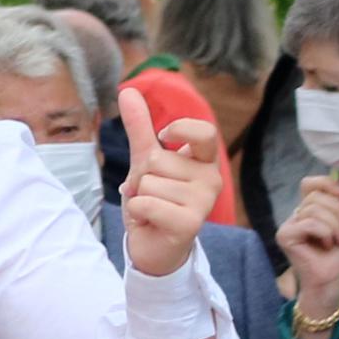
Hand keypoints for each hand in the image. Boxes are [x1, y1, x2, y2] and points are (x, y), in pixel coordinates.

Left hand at [115, 91, 220, 277]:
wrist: (154, 247)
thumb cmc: (154, 202)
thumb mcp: (145, 162)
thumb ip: (140, 128)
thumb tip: (128, 90)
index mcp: (204, 162)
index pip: (204, 131)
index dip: (179, 129)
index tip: (164, 139)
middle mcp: (211, 179)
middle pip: (156, 160)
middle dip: (141, 179)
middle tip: (152, 196)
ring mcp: (204, 201)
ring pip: (147, 183)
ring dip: (138, 198)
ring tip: (152, 211)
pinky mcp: (190, 222)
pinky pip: (145, 202)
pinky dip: (137, 212)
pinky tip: (150, 222)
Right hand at [275, 170, 338, 327]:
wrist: (332, 280)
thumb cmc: (338, 256)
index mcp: (309, 210)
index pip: (310, 184)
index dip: (326, 183)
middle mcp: (296, 216)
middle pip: (316, 196)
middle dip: (338, 212)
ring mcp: (288, 226)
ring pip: (314, 209)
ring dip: (335, 226)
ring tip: (338, 241)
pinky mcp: (285, 236)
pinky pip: (309, 223)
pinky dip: (325, 232)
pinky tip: (327, 245)